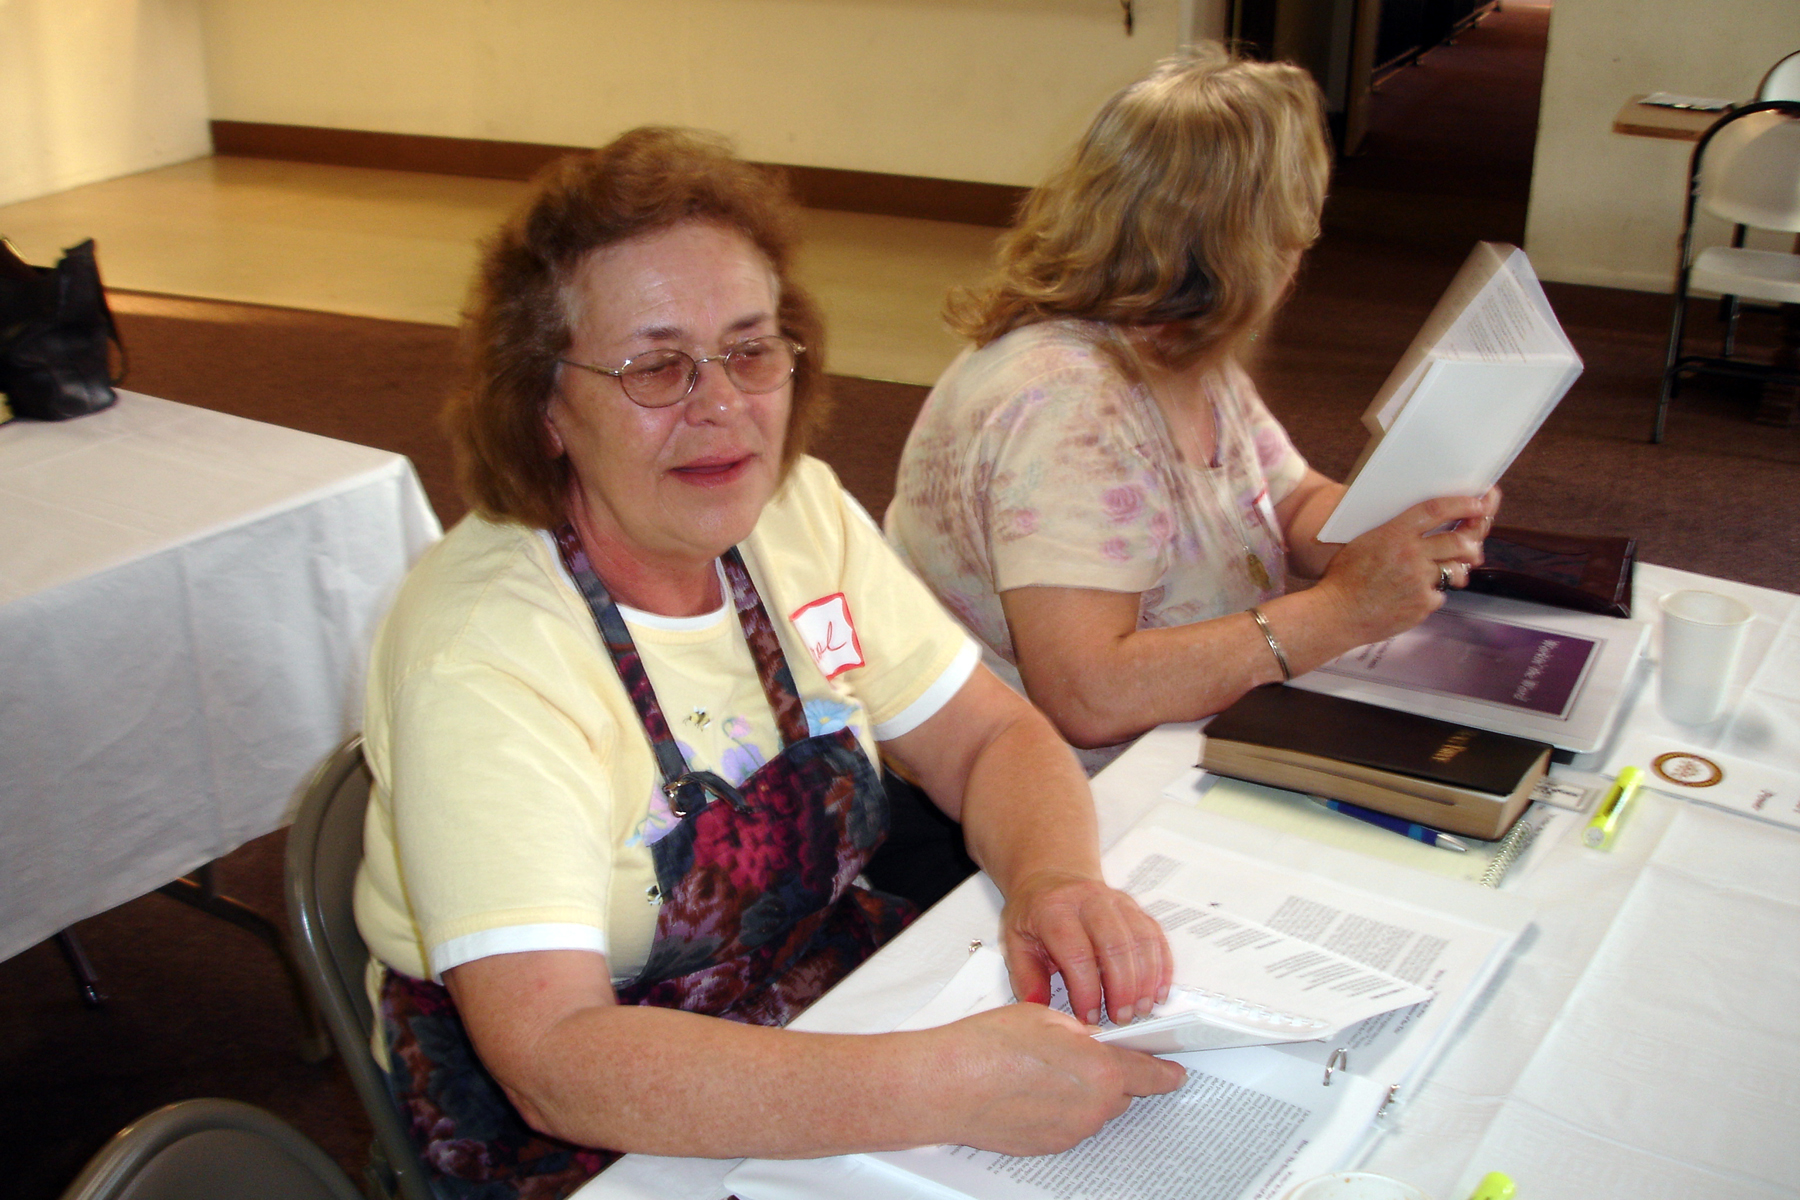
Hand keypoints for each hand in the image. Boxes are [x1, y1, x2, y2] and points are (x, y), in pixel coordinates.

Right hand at [928, 1004, 1185, 1155]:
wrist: (946, 1086)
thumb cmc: (987, 1047)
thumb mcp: (1045, 1019)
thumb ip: (1081, 1033)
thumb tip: (1091, 1042)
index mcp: (1101, 1070)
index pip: (1151, 1074)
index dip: (1165, 1071)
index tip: (1175, 1072)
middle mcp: (1093, 1108)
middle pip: (1121, 1092)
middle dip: (1111, 1074)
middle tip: (1080, 1056)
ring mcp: (1071, 1132)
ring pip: (1093, 1109)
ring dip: (1082, 1091)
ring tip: (1043, 1070)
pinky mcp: (1049, 1146)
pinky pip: (1069, 1124)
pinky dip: (1060, 1108)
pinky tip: (1030, 1090)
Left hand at [999, 872, 1172, 1026]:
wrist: (1051, 877)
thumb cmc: (1034, 912)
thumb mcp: (1016, 941)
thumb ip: (1026, 977)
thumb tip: (1038, 1009)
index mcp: (1054, 909)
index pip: (1076, 953)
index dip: (1087, 989)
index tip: (1089, 1016)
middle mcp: (1088, 900)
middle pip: (1115, 945)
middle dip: (1122, 988)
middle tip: (1121, 1017)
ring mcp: (1116, 901)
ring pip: (1140, 939)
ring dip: (1145, 980)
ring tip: (1140, 1009)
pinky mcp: (1135, 907)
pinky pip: (1155, 935)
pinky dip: (1161, 966)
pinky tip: (1158, 991)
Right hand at [1315, 488, 1499, 645]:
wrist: (1336, 614)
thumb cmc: (1345, 578)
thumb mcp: (1365, 542)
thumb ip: (1396, 532)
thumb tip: (1427, 528)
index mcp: (1394, 534)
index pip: (1437, 509)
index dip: (1463, 504)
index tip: (1479, 503)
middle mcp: (1410, 555)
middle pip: (1458, 541)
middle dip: (1472, 541)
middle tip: (1474, 544)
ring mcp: (1418, 581)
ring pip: (1456, 569)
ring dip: (1457, 570)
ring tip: (1452, 572)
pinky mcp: (1422, 605)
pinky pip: (1440, 595)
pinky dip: (1433, 595)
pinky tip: (1418, 595)